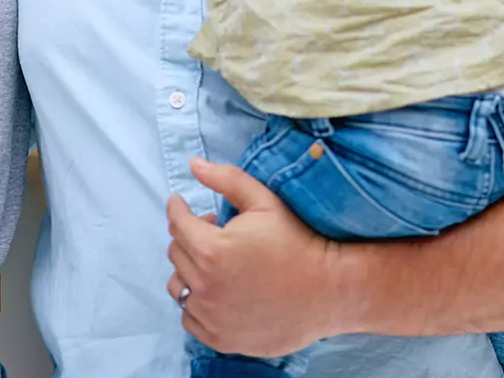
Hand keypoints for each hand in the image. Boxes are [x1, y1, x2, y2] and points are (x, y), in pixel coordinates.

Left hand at [165, 157, 346, 356]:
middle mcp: (204, 286)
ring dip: (188, 269)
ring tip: (214, 262)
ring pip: (178, 285)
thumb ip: (226, 180)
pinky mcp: (220, 338)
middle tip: (213, 231)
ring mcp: (211, 316)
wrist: (327, 291)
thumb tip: (194, 164)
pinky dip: (197, 302)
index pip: (177, 223)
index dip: (178, 208)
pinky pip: (189, 316)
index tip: (181, 204)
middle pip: (176, 252)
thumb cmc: (297, 242)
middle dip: (188, 236)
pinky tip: (217, 290)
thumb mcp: (264, 202)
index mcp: (211, 250)